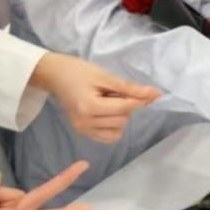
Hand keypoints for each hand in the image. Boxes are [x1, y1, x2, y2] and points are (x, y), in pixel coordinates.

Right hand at [30, 54, 159, 142]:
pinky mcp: (82, 133)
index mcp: (89, 107)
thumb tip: (155, 95)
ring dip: (119, 117)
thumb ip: (130, 88)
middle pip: (123, 121)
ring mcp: (82, 130)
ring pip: (118, 131)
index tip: (149, 93)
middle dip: (125, 107)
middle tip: (111, 93)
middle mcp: (85, 123)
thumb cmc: (78, 71)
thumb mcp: (105, 76)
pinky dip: (113, 126)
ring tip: (106, 102)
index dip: (140, 100)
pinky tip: (106, 113)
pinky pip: (109, 137)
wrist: (53, 75)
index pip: (125, 109)